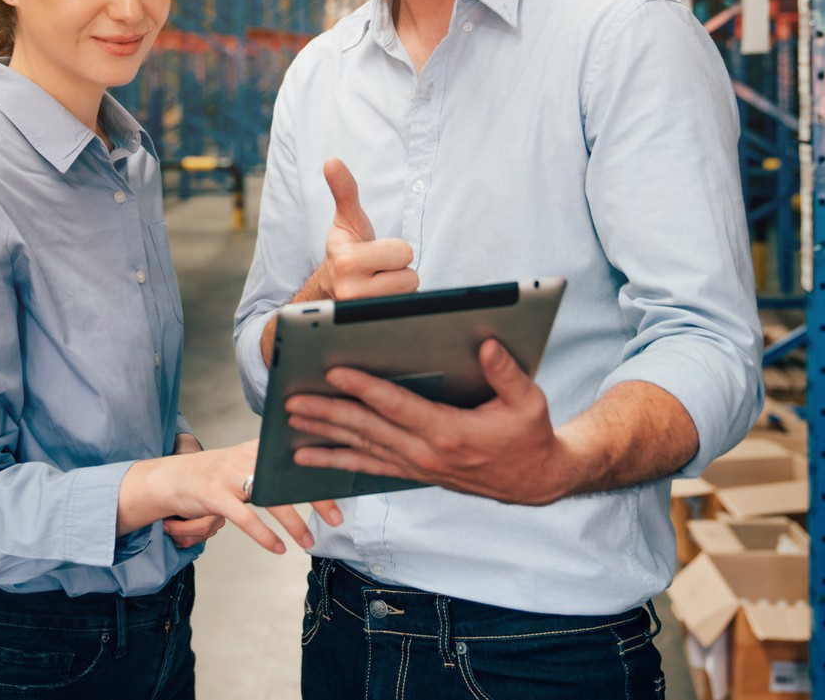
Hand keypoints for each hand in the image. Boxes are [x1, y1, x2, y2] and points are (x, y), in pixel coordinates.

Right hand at [121, 440, 344, 553]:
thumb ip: (272, 465)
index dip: (321, 470)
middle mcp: (245, 455)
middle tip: (337, 517)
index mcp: (258, 446)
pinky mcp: (214, 495)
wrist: (171, 478)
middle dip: (316, 497)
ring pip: (270, 498)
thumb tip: (311, 477)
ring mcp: (229, 475)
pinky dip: (264, 535)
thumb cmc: (215, 473)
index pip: (296, 455)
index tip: (345, 485)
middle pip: (288, 476)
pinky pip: (245, 518)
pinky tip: (279, 549)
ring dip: (294, 522)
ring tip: (310, 541)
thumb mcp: (245, 462)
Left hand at [286, 339, 583, 505]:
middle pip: (367, 429)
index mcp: (449, 433)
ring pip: (361, 450)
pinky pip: (369, 467)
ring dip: (323, 437)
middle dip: (327, 413)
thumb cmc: (529, 434)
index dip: (363, 388)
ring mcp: (417, 467)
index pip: (397, 406)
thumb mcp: (528, 401)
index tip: (334, 371)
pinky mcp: (414, 473)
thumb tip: (485, 344)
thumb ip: (506, 373)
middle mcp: (426, 454)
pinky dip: (337, 463)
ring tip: (290, 424)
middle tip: (291, 400)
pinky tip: (310, 459)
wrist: (534, 480)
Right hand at [319, 159, 418, 300]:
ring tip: (377, 284)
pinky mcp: (371, 327)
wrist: (330, 289)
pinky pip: (405, 311)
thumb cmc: (346, 249)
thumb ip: (345, 190)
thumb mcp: (347, 221)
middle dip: (396, 270)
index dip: (392, 251)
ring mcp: (360, 313)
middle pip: (410, 276)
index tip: (372, 253)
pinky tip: (379, 300)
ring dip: (397, 288)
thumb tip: (332, 161)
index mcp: (347, 260)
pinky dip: (397, 305)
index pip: (403, 252)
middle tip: (376, 269)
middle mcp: (351, 291)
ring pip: (409, 294)